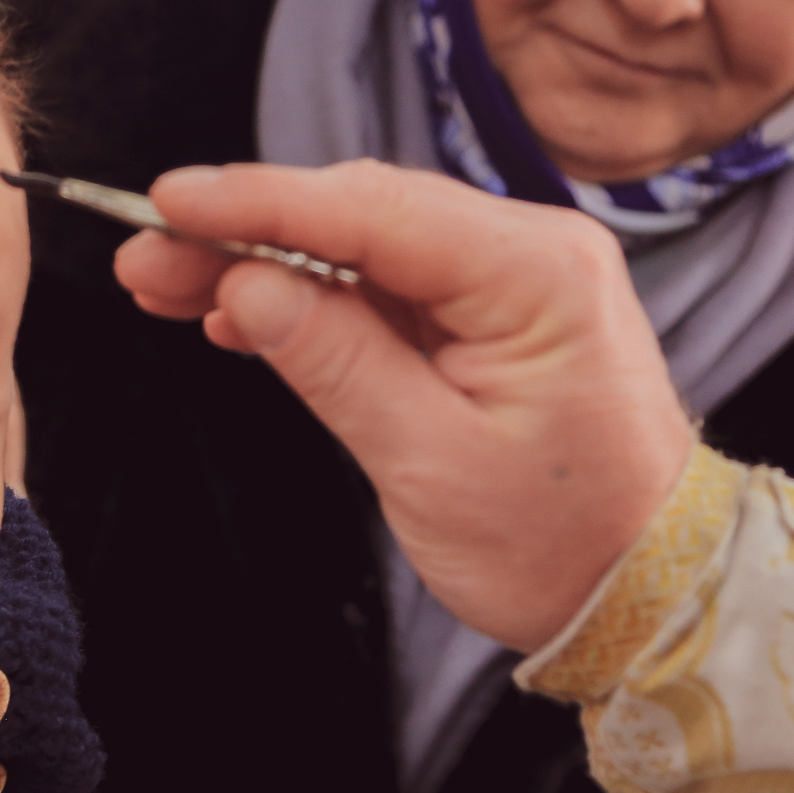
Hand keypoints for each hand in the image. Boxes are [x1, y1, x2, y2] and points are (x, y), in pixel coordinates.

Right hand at [116, 160, 691, 651]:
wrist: (650, 591)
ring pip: (362, 245)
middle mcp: (530, 251)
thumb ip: (334, 361)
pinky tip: (238, 315)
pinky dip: (311, 296)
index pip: (369, 212)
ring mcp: (513, 279)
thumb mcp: (428, 461)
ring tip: (166, 287)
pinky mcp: (492, 314)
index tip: (166, 201)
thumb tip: (245, 288)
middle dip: (244, 232)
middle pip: (358, 215)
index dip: (257, 201)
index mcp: (534, 273)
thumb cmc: (556, 541)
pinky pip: (386, 285)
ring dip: (265, 263)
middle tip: (143, 259)